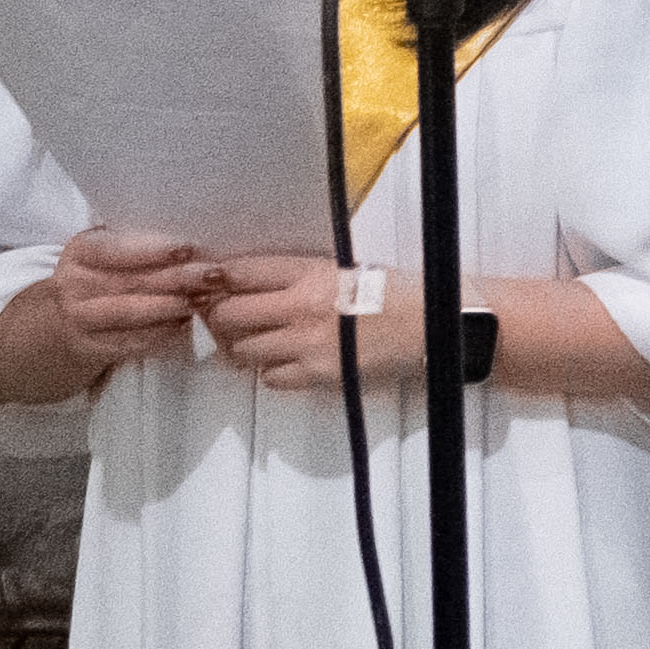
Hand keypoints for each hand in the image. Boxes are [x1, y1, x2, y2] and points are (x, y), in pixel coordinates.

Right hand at [43, 228, 212, 373]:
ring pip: (128, 313)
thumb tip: (199, 239)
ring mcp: (78, 318)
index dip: (152, 250)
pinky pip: (129, 342)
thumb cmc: (108, 274)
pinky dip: (160, 334)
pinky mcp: (89, 348)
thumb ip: (143, 243)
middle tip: (215, 275)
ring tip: (205, 299)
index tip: (190, 248)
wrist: (70, 318)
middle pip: (129, 282)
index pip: (115, 249)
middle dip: (176, 278)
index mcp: (81, 250)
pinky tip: (186, 324)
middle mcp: (73, 284)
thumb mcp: (115, 250)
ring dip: (170, 307)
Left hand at [197, 254, 424, 393]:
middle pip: (229, 314)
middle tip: (224, 316)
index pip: (243, 273)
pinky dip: (271, 370)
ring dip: (243, 346)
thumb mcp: (347, 271)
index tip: (210, 282)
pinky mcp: (319, 375)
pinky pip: (271, 377)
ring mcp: (308, 345)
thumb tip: (254, 286)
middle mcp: (303, 307)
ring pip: (243, 350)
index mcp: (312, 273)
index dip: (218, 278)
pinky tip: (287, 360)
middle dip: (220, 315)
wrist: (439, 326)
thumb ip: (300, 277)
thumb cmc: (401, 293)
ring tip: (257, 340)